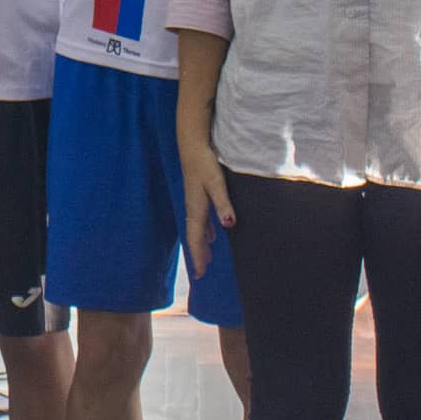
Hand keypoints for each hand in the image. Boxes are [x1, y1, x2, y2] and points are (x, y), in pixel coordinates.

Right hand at [179, 139, 234, 280]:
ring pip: (197, 229)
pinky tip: (212, 234)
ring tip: (207, 258)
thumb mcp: (216, 183)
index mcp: (196, 208)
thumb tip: (228, 225)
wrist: (192, 145)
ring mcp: (194, 201)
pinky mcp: (198, 195)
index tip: (200, 274)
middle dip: (198, 254)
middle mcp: (193, 207)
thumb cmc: (204, 163)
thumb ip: (223, 203)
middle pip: (195, 236)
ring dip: (202, 244)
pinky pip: (200, 220)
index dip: (198, 256)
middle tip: (202, 273)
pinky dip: (205, 231)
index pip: (196, 238)